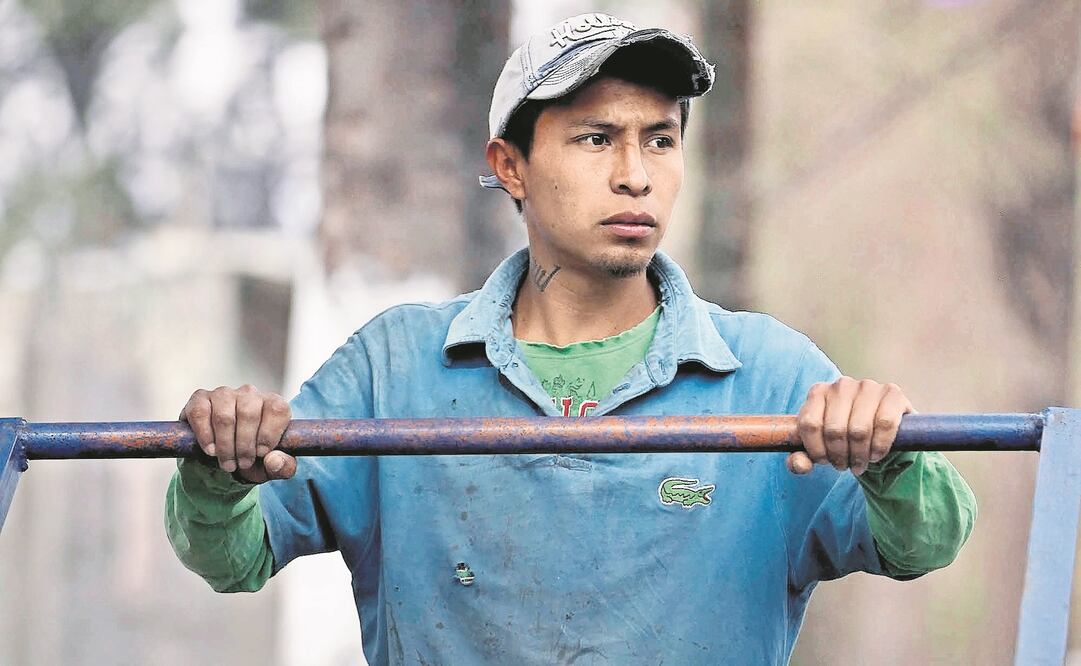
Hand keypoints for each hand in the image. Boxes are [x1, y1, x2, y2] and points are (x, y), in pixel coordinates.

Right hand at [180, 384, 296, 482]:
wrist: (223, 458)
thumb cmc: (252, 457)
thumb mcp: (272, 467)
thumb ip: (283, 467)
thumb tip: (273, 460)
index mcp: (273, 403)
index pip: (277, 409)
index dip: (269, 434)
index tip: (261, 454)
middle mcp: (250, 394)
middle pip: (249, 414)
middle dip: (244, 445)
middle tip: (242, 464)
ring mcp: (224, 394)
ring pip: (224, 416)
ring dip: (225, 445)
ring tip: (227, 461)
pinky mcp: (200, 398)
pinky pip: (200, 413)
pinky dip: (205, 435)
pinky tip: (211, 450)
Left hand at [787, 377, 913, 475]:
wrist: (878, 425)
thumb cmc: (843, 435)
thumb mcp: (819, 446)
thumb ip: (801, 458)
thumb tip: (799, 465)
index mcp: (818, 392)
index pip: (809, 424)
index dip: (816, 450)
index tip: (824, 461)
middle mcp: (841, 385)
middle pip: (835, 430)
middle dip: (839, 456)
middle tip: (844, 466)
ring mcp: (867, 386)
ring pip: (859, 430)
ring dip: (859, 455)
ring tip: (859, 463)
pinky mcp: (892, 393)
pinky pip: (885, 424)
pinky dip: (879, 446)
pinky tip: (876, 454)